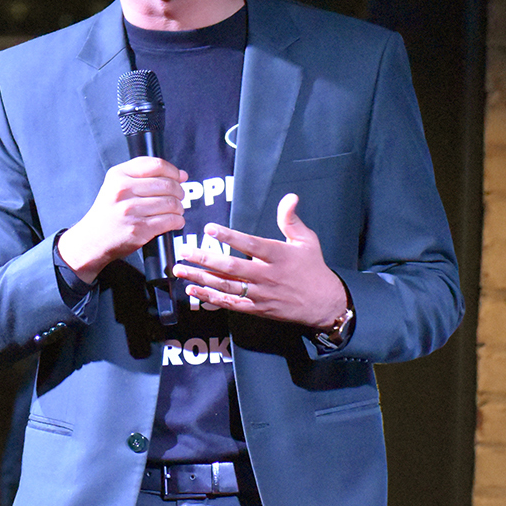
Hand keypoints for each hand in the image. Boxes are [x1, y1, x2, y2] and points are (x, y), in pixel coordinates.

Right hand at [57, 157, 186, 282]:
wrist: (92, 239)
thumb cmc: (108, 212)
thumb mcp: (115, 185)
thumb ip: (143, 175)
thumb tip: (181, 175)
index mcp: (117, 176)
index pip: (156, 165)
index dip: (173, 171)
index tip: (179, 177)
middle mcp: (122, 191)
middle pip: (167, 184)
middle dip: (179, 191)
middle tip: (179, 197)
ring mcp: (130, 210)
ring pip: (171, 203)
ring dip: (179, 208)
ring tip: (176, 210)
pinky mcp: (139, 229)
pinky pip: (170, 221)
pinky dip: (177, 221)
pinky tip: (174, 221)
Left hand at [171, 193, 347, 328]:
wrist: (325, 304)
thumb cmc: (313, 269)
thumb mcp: (307, 241)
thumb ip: (292, 219)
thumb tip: (290, 197)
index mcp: (280, 256)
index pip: (251, 245)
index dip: (230, 237)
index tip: (210, 229)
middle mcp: (268, 276)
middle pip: (233, 268)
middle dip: (206, 259)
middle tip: (185, 251)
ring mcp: (261, 294)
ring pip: (226, 286)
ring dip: (201, 278)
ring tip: (180, 269)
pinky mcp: (256, 308)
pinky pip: (230, 303)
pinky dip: (210, 297)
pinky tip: (193, 290)